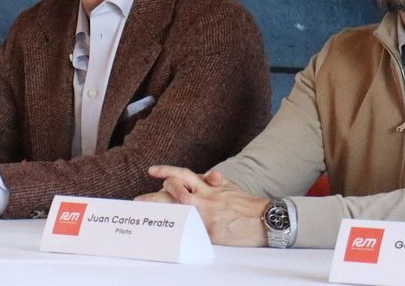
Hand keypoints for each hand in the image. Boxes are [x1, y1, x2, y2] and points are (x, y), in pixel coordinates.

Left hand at [147, 165, 268, 245]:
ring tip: (148, 216)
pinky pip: (190, 231)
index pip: (182, 174)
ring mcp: (207, 215)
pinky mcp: (211, 232)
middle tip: (137, 201)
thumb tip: (208, 174)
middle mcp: (205, 198)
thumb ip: (215, 182)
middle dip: (154, 197)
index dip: (166, 171)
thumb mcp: (229, 188)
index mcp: (208, 186)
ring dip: (162, 213)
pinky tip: (167, 234)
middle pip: (173, 193)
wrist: (266, 219)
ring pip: (178, 210)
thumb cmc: (247, 204)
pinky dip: (179, 231)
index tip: (151, 171)